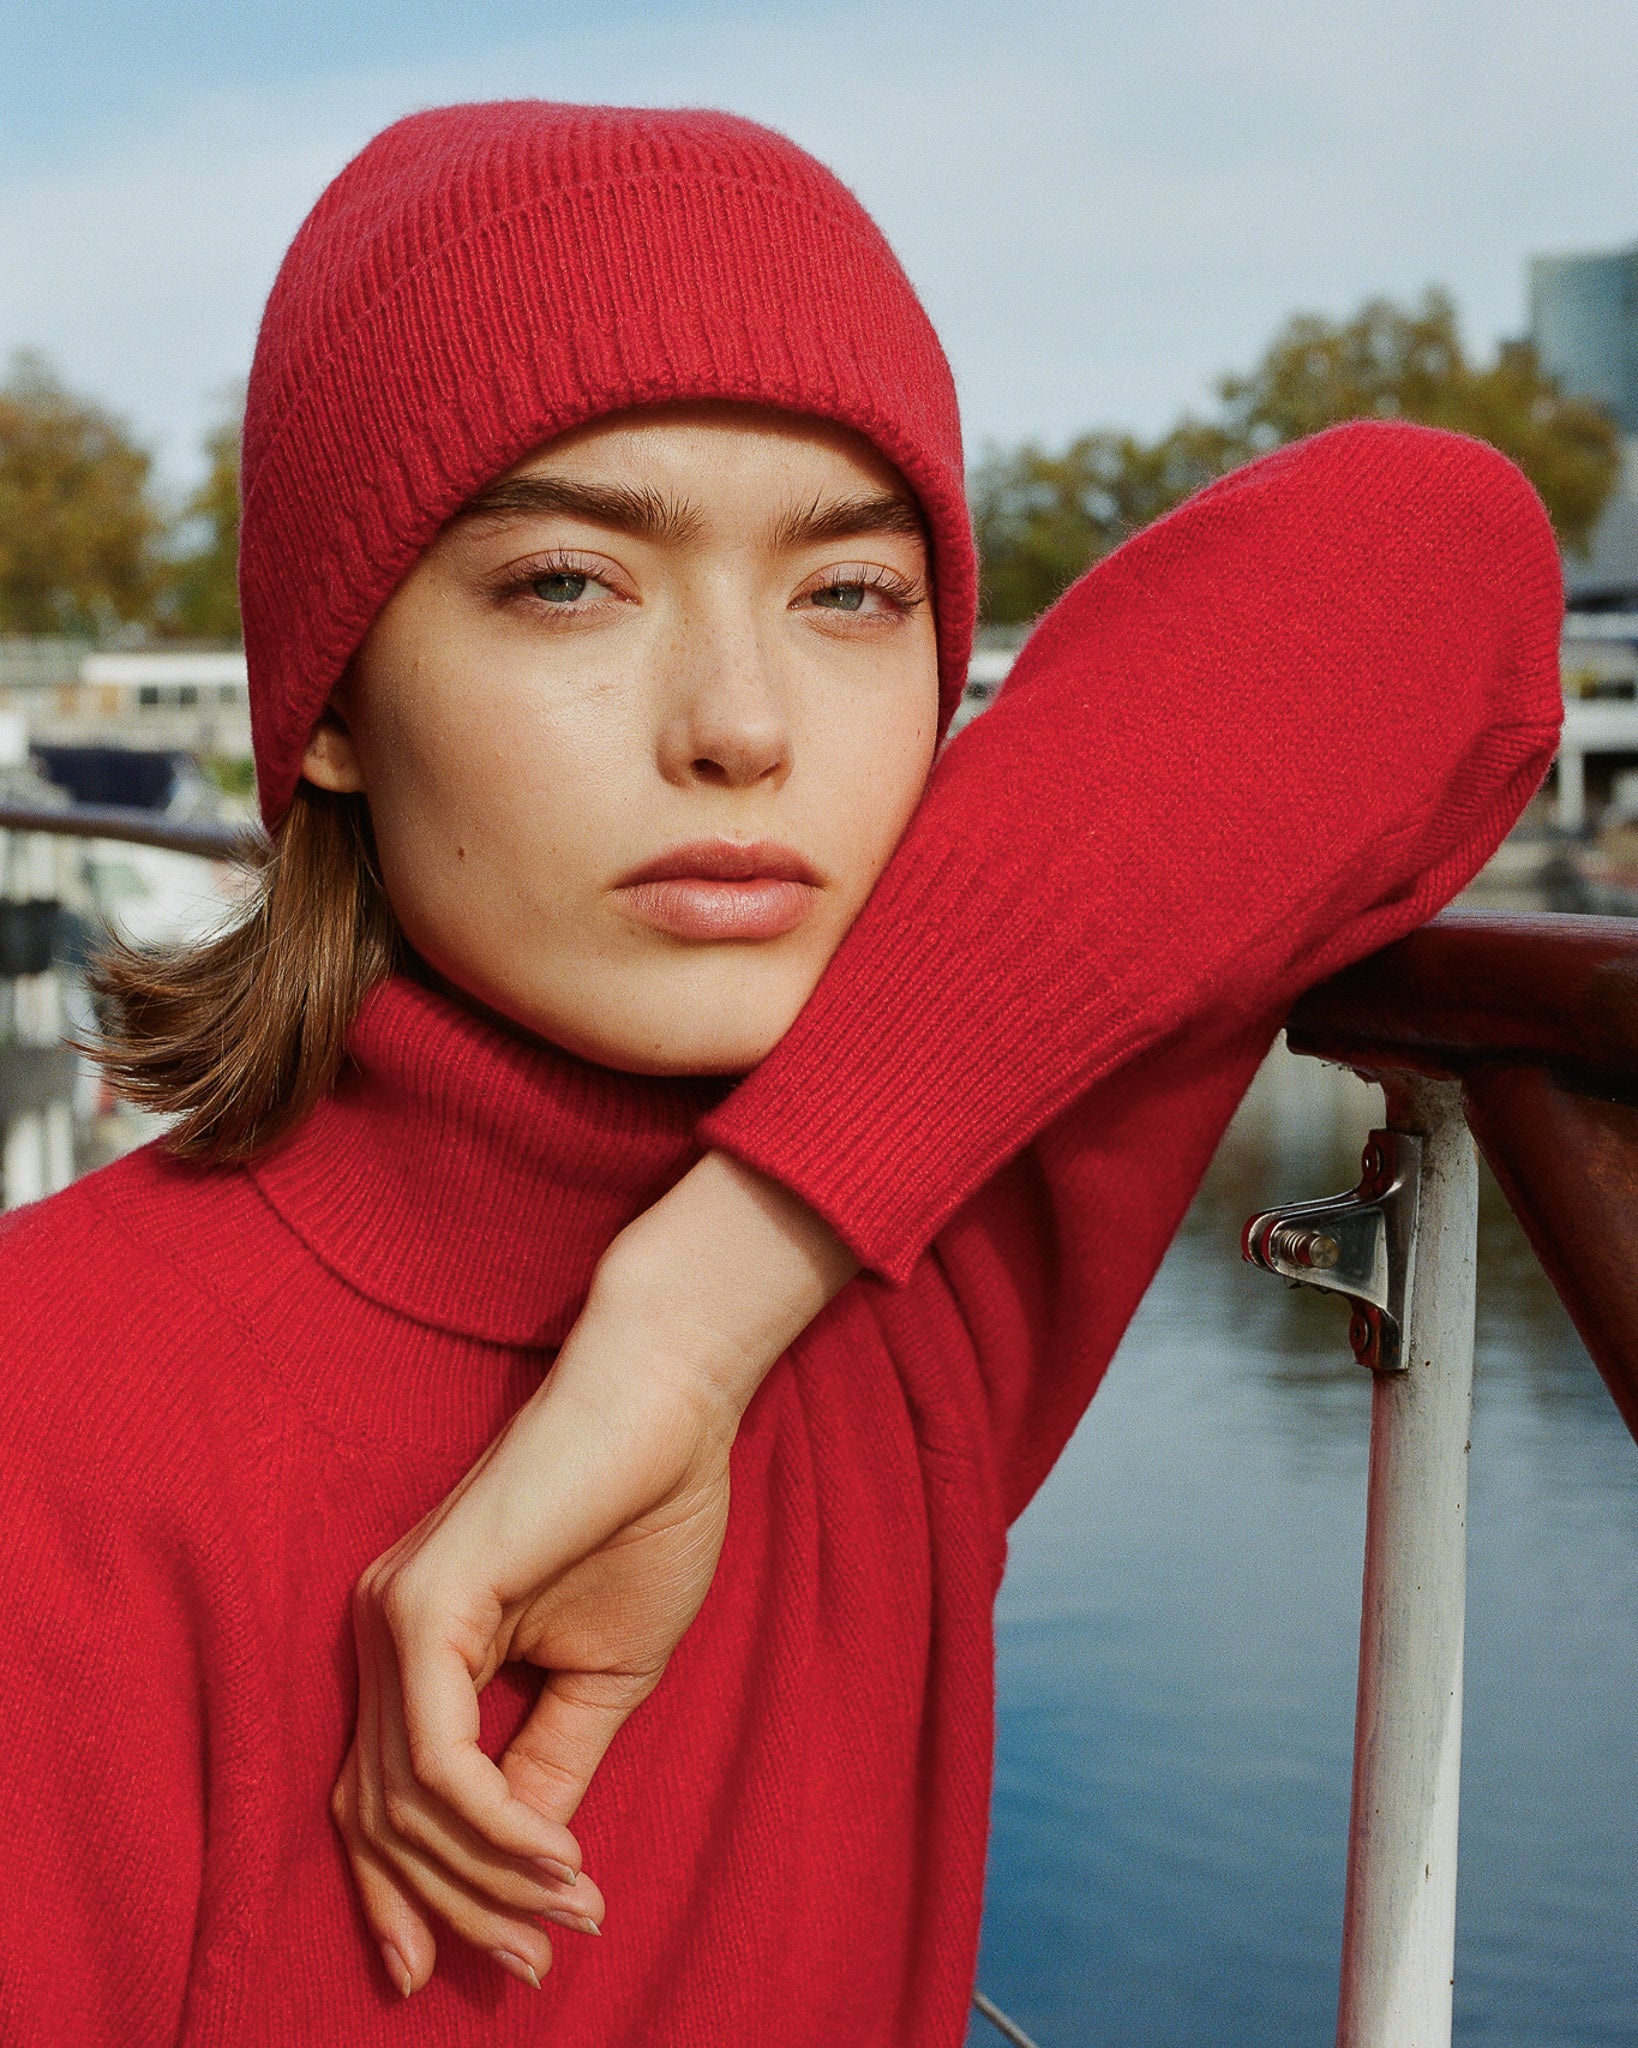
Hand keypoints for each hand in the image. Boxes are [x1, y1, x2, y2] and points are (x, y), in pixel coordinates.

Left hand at [330, 1150, 857, 1995]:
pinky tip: (558, 1859)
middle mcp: (383, 1632)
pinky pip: (438, 1760)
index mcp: (418, 1645)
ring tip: (571, 1913)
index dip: (424, 1896)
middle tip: (541, 1962)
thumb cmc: (644, 1515)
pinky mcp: (423, 1603)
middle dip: (462, 1908)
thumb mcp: (602, 1678)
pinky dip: (495, 1827)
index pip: (383, 1800)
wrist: (668, 1404)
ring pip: (404, 1803)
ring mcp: (392, 1616)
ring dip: (488, 1880)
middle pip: (382, 1818)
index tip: (507, 1965)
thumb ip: (549, 1769)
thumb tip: (523, 1871)